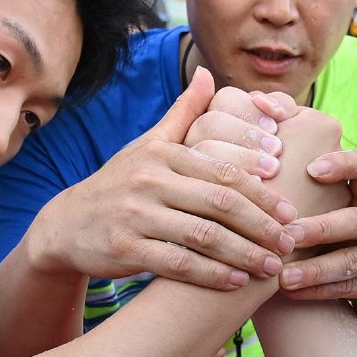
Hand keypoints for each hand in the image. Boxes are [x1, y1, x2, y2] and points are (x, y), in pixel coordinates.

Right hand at [24, 67, 298, 290]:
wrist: (66, 224)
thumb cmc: (119, 184)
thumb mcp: (148, 144)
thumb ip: (183, 113)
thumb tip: (209, 74)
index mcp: (163, 153)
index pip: (224, 171)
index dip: (262, 192)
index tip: (290, 210)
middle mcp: (149, 180)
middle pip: (220, 203)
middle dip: (262, 225)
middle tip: (290, 241)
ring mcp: (136, 215)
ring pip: (204, 236)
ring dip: (245, 254)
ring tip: (272, 267)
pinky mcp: (126, 249)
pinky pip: (179, 264)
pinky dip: (212, 275)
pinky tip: (237, 283)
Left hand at [278, 147, 356, 332]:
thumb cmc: (351, 247)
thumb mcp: (343, 220)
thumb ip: (317, 200)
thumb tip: (262, 170)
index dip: (344, 163)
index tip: (311, 169)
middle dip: (321, 228)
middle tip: (287, 234)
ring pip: (353, 260)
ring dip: (314, 269)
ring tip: (283, 276)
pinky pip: (350, 287)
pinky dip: (318, 291)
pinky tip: (291, 292)